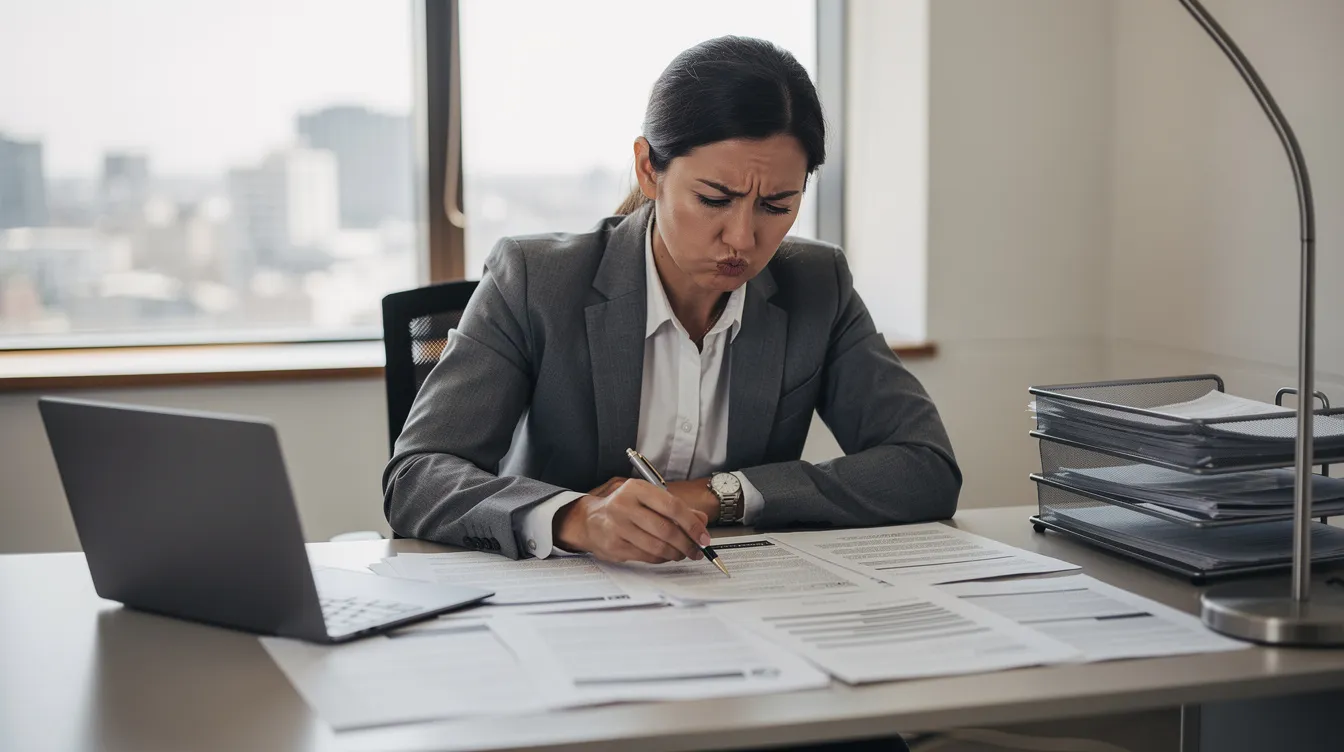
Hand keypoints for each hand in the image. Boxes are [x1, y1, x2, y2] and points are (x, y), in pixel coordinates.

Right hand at [554, 479, 711, 563]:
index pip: (672, 506)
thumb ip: (677, 508)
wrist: (591, 520)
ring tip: (683, 553)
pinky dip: (662, 559)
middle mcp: (624, 505)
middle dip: (687, 543)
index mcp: (636, 488)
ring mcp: (617, 527)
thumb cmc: (625, 508)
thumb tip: (702, 521)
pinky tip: (666, 555)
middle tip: (697, 550)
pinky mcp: (614, 546)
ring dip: (676, 553)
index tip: (704, 537)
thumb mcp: (649, 499)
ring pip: (657, 546)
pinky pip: (646, 556)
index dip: (692, 524)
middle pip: (666, 529)